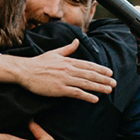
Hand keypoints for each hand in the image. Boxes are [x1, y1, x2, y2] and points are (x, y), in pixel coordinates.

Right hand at [0, 48, 114, 100]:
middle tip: (114, 83)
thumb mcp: (54, 53)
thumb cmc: (39, 62)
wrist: (26, 71)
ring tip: (109, 90)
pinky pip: (76, 93)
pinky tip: (94, 99)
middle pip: (90, 75)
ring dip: (99, 87)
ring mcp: (65, 80)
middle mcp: (68, 69)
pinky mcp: (60, 89)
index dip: (100, 69)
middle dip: (103, 79)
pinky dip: (86, 96)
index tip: (109, 72)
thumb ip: (67, 49)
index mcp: (68, 61)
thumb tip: (76, 41)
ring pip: (86, 84)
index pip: (88, 65)